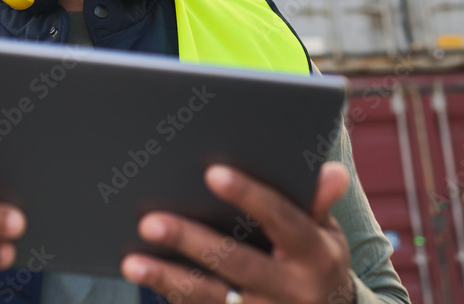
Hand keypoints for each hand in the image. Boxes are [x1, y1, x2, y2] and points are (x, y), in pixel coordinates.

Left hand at [121, 162, 354, 303]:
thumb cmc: (318, 264)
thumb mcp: (327, 236)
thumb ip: (318, 204)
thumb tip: (331, 171)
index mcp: (315, 256)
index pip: (282, 220)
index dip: (249, 195)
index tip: (212, 172)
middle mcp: (291, 290)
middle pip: (236, 263)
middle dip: (192, 241)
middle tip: (150, 221)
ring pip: (211, 297)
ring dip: (168, 278)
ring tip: (131, 261)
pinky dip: (172, 294)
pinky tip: (144, 276)